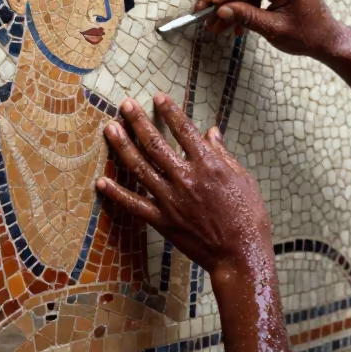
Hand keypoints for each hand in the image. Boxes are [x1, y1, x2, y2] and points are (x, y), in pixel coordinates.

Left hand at [97, 93, 272, 279]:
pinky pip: (135, 205)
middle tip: (125, 104)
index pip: (184, 130)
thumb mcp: (243, 178)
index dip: (170, 111)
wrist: (241, 255)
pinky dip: (117, 193)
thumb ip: (223, 155)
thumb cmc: (248, 216)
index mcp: (208, 164)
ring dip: (123, 146)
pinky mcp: (163, 221)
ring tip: (110, 129)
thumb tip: (212, 132)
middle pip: (155, 143)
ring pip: (140, 168)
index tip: (158, 97)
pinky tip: (102, 181)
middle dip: (138, 121)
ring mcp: (171, 200)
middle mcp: (186, 178)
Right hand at [196, 0, 339, 61]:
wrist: (326, 40)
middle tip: (204, 10)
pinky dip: (238, 3)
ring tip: (214, 23)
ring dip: (227, 0)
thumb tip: (220, 11)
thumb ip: (247, 17)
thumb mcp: (275, 28)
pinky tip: (232, 24)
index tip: (212, 3)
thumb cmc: (308, 35)